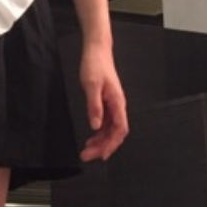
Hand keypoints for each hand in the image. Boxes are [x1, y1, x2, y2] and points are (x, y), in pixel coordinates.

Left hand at [79, 41, 128, 161]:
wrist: (97, 50)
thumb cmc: (95, 65)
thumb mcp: (91, 85)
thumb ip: (94, 106)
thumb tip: (96, 126)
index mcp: (117, 102)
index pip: (120, 129)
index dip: (112, 144)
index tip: (101, 155)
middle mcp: (118, 105)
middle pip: (115, 133)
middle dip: (103, 146)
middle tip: (87, 156)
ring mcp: (113, 104)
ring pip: (110, 129)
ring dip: (100, 141)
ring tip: (87, 150)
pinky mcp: (107, 102)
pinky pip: (106, 122)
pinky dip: (99, 132)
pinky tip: (91, 137)